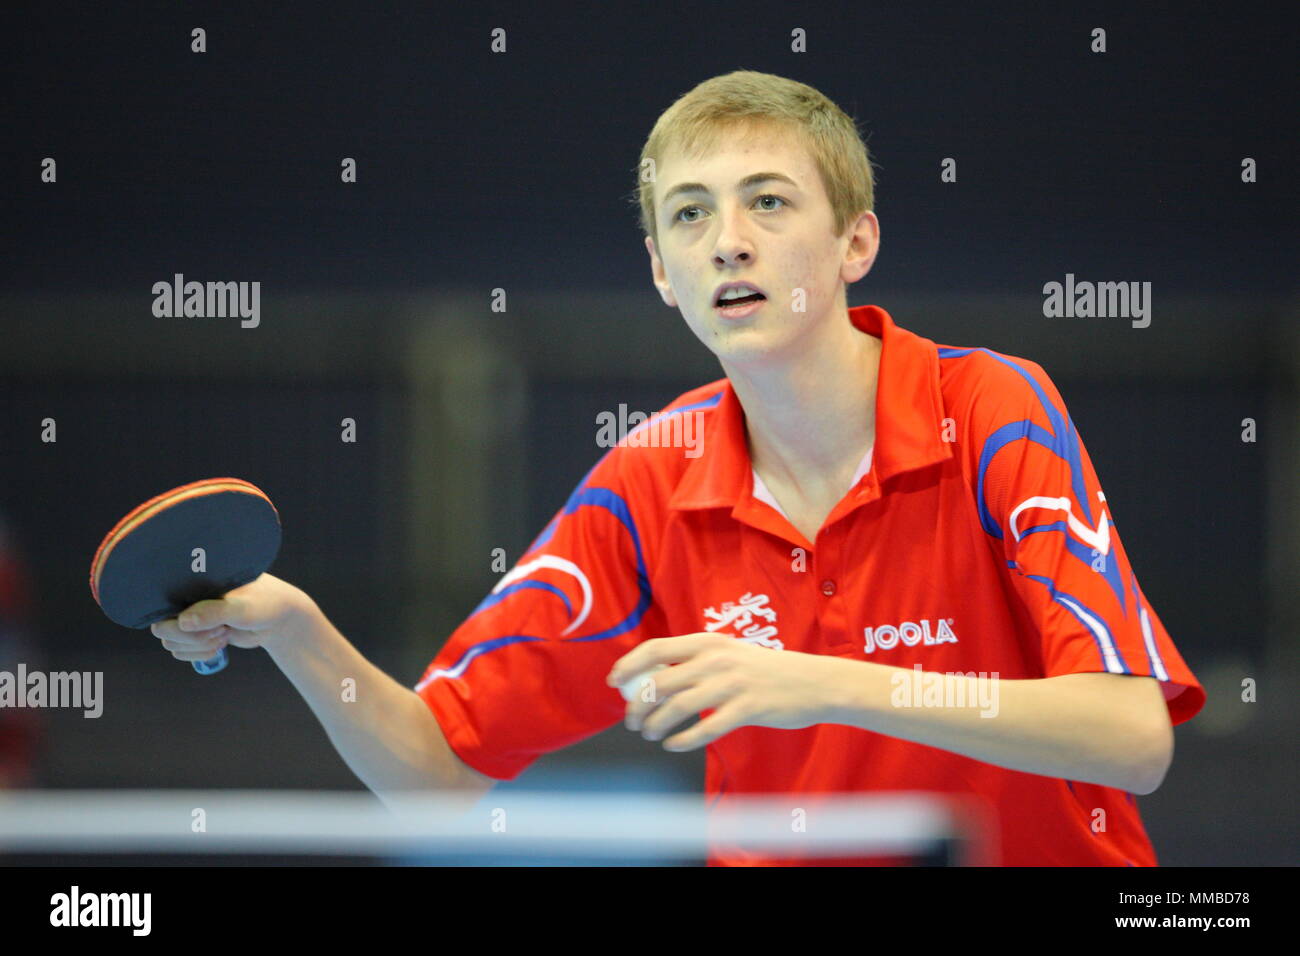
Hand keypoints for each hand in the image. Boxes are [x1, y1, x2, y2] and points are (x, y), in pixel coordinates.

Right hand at [150, 572, 316, 662]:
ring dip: (198, 646)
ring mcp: (191, 617)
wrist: (278, 619)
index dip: (183, 622)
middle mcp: (187, 599)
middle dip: (192, 637)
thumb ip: (214, 612)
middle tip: (221, 631)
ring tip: (224, 634)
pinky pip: (182, 651)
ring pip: (171, 643)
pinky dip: (199, 654)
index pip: (164, 605)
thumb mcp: (242, 607)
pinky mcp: (197, 634)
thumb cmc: (264, 604)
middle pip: (163, 629)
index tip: (214, 622)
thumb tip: (182, 621)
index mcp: (194, 583)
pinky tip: (221, 644)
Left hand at [606, 633, 848, 751]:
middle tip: (632, 721)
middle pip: (660, 683)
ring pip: (677, 707)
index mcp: (708, 642)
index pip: (656, 649)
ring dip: (655, 725)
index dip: (629, 665)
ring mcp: (732, 684)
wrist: (815, 682)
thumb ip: (696, 661)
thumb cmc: (766, 671)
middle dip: (637, 706)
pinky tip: (674, 745)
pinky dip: (683, 740)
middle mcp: (716, 659)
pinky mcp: (748, 709)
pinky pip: (705, 729)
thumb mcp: (730, 653)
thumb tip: (653, 678)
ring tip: (650, 735)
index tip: (613, 682)